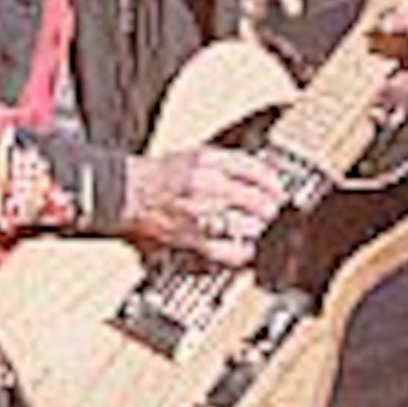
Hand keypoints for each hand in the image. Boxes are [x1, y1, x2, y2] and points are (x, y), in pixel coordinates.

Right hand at [122, 143, 287, 266]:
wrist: (129, 193)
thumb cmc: (160, 176)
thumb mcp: (195, 155)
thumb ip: (227, 162)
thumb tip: (259, 173)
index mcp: (208, 161)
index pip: (254, 170)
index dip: (273, 182)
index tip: (279, 189)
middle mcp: (207, 185)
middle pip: (257, 199)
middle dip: (268, 206)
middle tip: (270, 209)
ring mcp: (202, 213)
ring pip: (248, 225)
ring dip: (256, 227)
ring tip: (256, 226)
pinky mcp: (194, 238)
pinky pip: (229, 250)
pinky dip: (242, 251)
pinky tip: (244, 248)